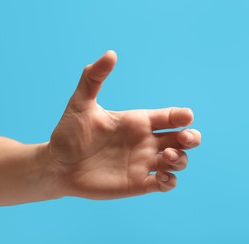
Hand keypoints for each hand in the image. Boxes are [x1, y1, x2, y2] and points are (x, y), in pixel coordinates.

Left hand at [48, 51, 200, 199]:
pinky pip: (164, 184)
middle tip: (184, 138)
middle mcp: (145, 142)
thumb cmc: (69, 133)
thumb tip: (111, 53)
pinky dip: (170, 181)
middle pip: (182, 139)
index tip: (185, 117)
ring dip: (180, 160)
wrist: (57, 165)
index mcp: (138, 122)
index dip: (183, 116)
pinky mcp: (138, 184)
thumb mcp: (80, 103)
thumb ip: (93, 78)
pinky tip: (160, 177)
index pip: (170, 117)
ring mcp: (143, 164)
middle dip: (191, 138)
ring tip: (165, 156)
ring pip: (177, 161)